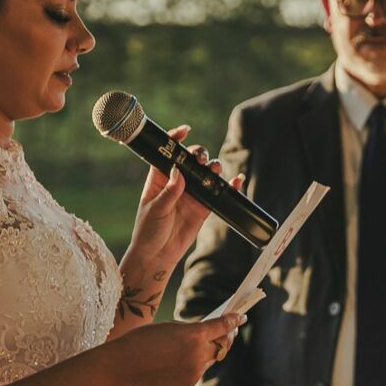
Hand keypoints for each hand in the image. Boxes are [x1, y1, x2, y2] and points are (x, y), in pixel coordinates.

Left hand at [119, 125, 241, 306]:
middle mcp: (177, 182)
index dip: (175, 139)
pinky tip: (237, 180)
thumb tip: (179, 171)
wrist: (158, 255)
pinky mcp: (204, 207)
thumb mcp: (156, 209)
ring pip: (206, 174)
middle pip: (191, 160)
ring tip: (215, 170)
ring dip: (213, 168)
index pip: (167, 153)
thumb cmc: (149, 231)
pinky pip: (218, 193)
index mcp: (159, 178)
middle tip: (201, 160)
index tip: (185, 130)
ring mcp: (192, 193)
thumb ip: (169, 191)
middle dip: (199, 155)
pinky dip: (229, 186)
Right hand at [122, 311, 243, 385]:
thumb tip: (204, 337)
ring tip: (208, 344)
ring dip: (210, 351)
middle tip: (229, 330)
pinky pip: (198, 370)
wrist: (124, 365)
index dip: (233, 321)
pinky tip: (186, 359)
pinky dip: (195, 363)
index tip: (240, 317)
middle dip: (227, 337)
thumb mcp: (170, 327)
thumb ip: (190, 332)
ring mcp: (195, 371)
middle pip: (221, 345)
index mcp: (195, 334)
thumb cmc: (142, 340)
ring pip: (210, 359)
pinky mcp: (188, 384)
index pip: (222, 326)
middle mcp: (199, 354)